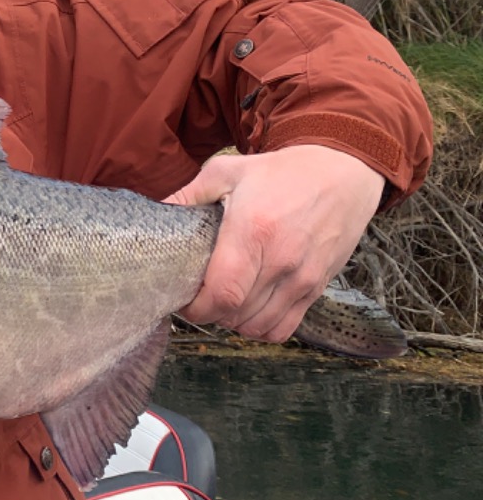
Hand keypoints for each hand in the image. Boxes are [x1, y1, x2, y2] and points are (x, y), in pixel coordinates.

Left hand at [166, 145, 384, 341]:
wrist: (342, 172)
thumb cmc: (281, 173)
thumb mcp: (228, 171)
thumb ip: (188, 195)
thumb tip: (156, 212)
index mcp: (253, 231)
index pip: (222, 294)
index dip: (196, 308)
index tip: (182, 299)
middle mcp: (282, 260)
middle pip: (236, 315)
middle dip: (209, 313)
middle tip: (197, 298)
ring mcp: (303, 278)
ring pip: (259, 326)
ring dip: (233, 322)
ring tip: (222, 302)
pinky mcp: (318, 287)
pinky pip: (285, 328)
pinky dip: (262, 327)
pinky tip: (250, 309)